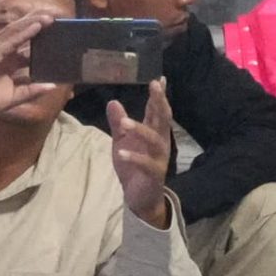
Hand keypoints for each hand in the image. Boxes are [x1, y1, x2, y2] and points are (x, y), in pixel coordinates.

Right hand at [0, 13, 59, 148]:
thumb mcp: (13, 98)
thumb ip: (31, 91)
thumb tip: (52, 86)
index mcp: (8, 64)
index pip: (27, 49)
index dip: (41, 42)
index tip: (57, 35)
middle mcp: (3, 55)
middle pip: (23, 36)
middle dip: (38, 26)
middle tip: (56, 18)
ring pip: (16, 33)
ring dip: (33, 23)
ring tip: (49, 16)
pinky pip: (9, 40)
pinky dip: (23, 33)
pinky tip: (36, 26)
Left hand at [107, 78, 174, 225]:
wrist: (140, 197)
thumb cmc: (133, 165)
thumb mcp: (122, 141)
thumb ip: (119, 123)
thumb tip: (113, 101)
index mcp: (154, 131)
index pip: (157, 109)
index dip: (159, 94)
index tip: (159, 78)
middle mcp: (161, 141)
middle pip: (163, 118)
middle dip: (159, 101)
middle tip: (155, 85)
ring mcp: (159, 157)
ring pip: (154, 140)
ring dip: (140, 130)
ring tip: (124, 123)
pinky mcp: (154, 173)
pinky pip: (145, 163)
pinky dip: (134, 157)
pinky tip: (121, 152)